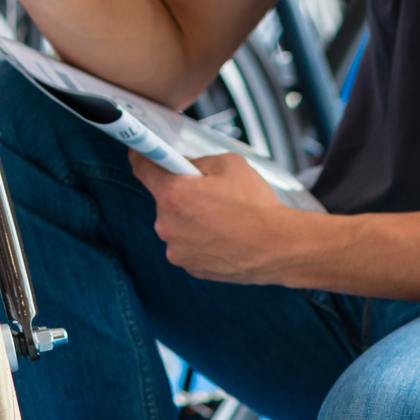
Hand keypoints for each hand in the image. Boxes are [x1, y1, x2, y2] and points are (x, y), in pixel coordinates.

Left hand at [129, 151, 310, 285]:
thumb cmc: (255, 204)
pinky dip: (199, 240)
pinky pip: (187, 245)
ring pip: (176, 225)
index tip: (141, 153)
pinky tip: (223, 236)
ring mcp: (176, 249)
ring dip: (190, 219)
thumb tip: (182, 165)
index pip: (142, 167)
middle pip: (164, 199)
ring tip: (222, 219)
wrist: (279, 246)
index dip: (142, 156)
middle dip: (181, 194)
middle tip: (209, 194)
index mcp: (173, 194)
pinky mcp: (189, 267)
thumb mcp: (228, 164)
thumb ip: (197, 162)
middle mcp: (167, 224)